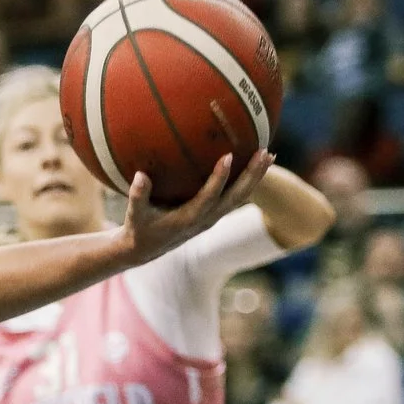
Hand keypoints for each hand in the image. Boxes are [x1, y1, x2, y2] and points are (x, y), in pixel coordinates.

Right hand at [124, 151, 272, 260]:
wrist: (145, 251)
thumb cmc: (138, 229)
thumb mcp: (134, 215)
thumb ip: (137, 196)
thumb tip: (140, 175)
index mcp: (188, 219)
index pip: (208, 197)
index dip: (219, 178)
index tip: (229, 156)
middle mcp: (205, 220)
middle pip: (235, 197)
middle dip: (251, 175)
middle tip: (264, 152)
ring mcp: (212, 218)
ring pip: (240, 197)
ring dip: (256, 177)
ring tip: (269, 156)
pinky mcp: (213, 215)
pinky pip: (235, 197)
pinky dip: (248, 182)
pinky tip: (256, 166)